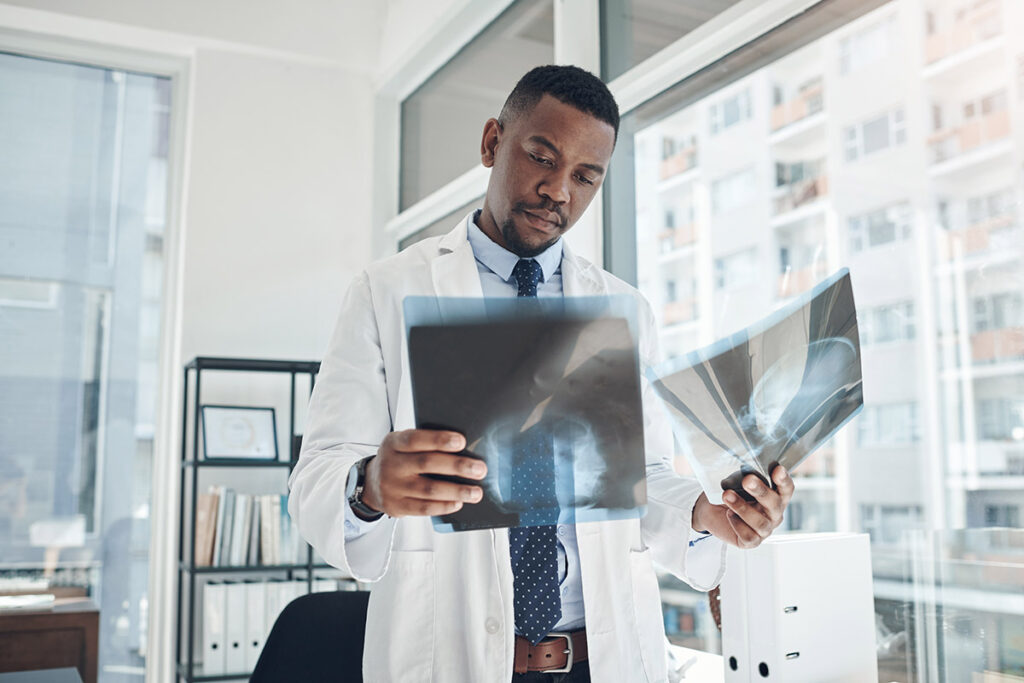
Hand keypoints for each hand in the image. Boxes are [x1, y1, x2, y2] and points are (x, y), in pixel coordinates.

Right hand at [361, 429, 486, 517]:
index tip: (461, 441)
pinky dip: (443, 506)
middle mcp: (391, 464)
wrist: (371, 484)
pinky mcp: (396, 506)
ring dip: (456, 491)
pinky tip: (458, 503)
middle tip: (480, 469)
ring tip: (476, 492)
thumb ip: (424, 445)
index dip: (439, 440)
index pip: (416, 439)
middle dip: (457, 466)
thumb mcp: (402, 445)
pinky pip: (423, 508)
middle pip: (427, 463)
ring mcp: (392, 487)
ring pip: (428, 490)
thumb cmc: (398, 460)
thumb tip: (463, 449)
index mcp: (393, 443)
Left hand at [691, 465, 794, 548]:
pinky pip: (749, 535)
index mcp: (775, 496)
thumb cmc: (730, 492)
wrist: (711, 509)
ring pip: (760, 522)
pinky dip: (738, 524)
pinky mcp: (752, 541)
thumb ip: (746, 475)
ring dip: (743, 507)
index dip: (784, 480)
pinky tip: (729, 515)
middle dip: (761, 491)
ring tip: (727, 495)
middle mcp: (774, 513)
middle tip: (747, 480)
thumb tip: (743, 466)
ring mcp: (765, 529)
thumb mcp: (737, 481)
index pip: (786, 488)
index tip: (778, 469)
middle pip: (775, 504)